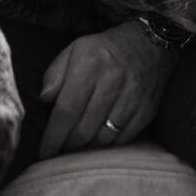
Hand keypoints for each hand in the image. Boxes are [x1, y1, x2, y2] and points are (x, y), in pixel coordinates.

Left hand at [38, 21, 177, 157]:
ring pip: (103, 138)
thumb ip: (55, 74)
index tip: (44, 151)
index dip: (53, 136)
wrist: (150, 43)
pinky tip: (102, 136)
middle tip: (62, 146)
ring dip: (88, 146)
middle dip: (68, 145)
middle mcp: (113, 81)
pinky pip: (123, 138)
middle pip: (84, 129)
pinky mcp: (147, 109)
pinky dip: (109, 143)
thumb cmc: (106, 50)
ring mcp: (133, 97)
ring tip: (81, 142)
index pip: (67, 110)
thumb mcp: (75, 50)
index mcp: (90, 65)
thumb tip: (45, 99)